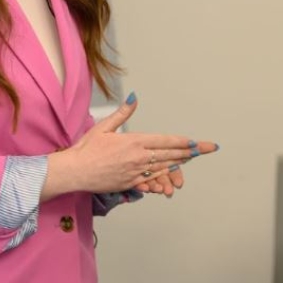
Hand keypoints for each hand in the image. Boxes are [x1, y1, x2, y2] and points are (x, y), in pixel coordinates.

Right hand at [41, 94, 217, 200]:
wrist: (74, 171)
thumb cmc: (86, 148)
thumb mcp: (104, 127)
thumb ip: (122, 113)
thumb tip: (134, 98)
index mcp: (134, 141)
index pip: (166, 141)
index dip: (184, 142)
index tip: (197, 141)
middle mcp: (139, 158)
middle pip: (171, 154)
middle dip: (191, 152)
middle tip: (207, 149)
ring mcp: (136, 173)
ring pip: (165, 168)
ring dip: (181, 163)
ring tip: (194, 158)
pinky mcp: (130, 184)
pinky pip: (152, 181)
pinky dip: (165, 176)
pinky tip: (173, 174)